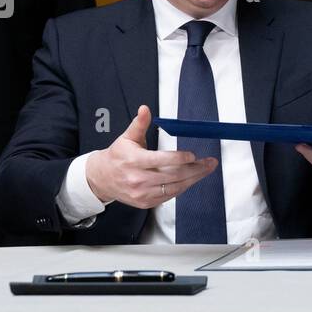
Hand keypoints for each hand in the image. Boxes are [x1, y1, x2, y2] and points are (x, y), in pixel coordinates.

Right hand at [85, 105, 217, 209]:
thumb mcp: (127, 137)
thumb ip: (139, 124)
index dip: (179, 158)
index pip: (161, 160)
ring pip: (174, 188)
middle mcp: (138, 179)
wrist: (102, 178)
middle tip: (209, 162)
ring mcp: (142, 193)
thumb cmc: (117, 156)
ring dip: (193, 179)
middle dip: (195, 169)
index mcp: (134, 161)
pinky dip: (182, 188)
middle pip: (173, 176)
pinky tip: (191, 179)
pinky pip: (169, 196)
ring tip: (205, 170)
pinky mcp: (145, 203)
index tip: (193, 155)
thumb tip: (145, 109)